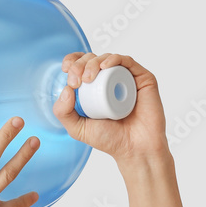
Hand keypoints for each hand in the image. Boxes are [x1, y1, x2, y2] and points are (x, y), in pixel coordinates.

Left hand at [53, 53, 169, 165]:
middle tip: (76, 81)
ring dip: (93, 62)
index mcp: (93, 87)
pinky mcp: (142, 78)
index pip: (80, 66)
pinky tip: (104, 66)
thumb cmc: (109, 138)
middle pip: (91, 59)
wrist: (134, 148)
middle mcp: (109, 80)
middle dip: (79, 65)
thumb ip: (63, 112)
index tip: (66, 71)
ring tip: (87, 78)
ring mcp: (126, 78)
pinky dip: (114, 59)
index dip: (72, 62)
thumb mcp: (77, 128)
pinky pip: (127, 61)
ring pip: (107, 58)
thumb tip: (65, 89)